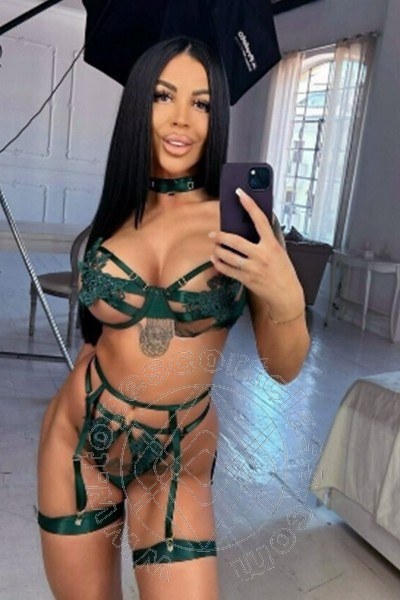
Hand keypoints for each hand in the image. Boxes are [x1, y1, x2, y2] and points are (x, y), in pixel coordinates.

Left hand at [209, 188, 304, 320]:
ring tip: (215, 247)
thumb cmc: (284, 272)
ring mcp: (252, 268)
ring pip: (227, 255)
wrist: (286, 295)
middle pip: (235, 240)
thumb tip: (255, 226)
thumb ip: (267, 240)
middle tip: (213, 234)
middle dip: (220, 236)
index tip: (240, 193)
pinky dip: (218, 263)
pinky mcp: (246, 279)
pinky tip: (216, 260)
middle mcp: (261, 255)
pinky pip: (226, 269)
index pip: (260, 219)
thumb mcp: (280, 252)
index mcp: (271, 245)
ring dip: (217, 250)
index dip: (249, 204)